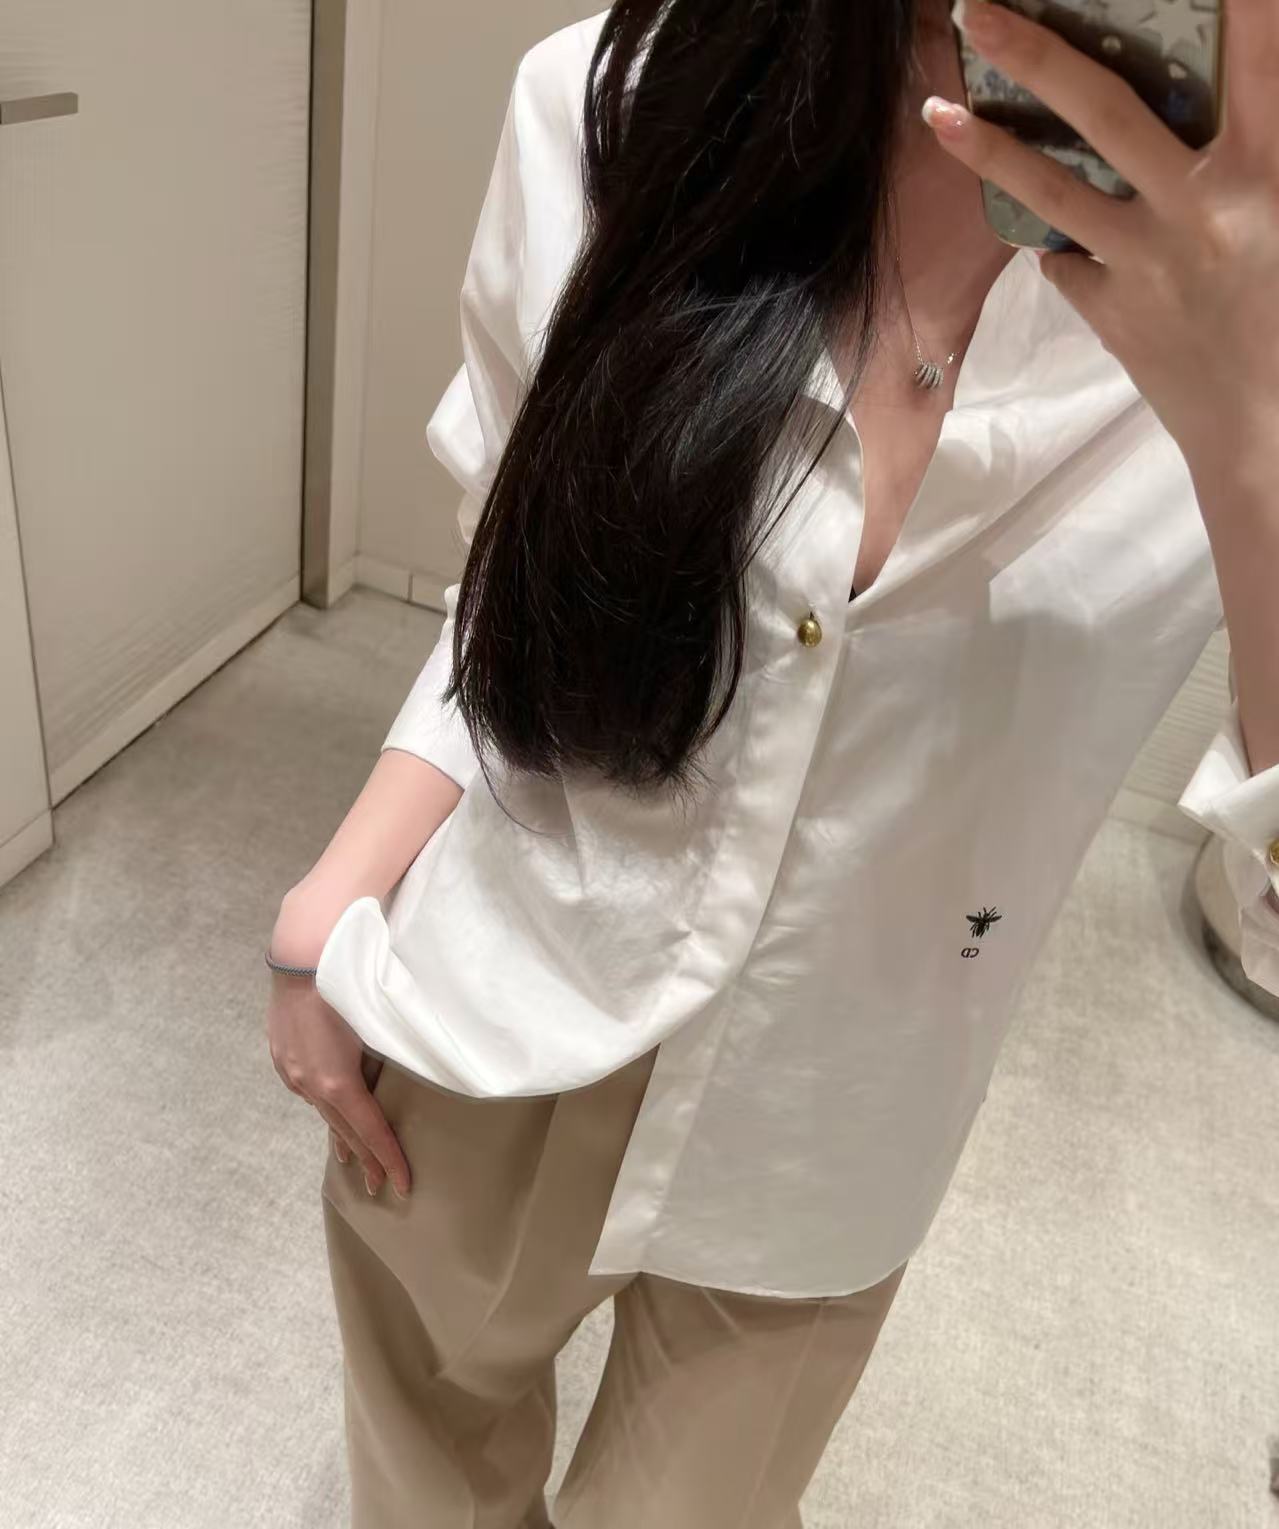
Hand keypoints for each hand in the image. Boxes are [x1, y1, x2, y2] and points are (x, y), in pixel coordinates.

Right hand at [267, 971, 411, 1197]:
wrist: (303, 954)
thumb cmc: (351, 985)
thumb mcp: (377, 1029)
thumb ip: (385, 1065)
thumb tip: (399, 1087)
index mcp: (337, 1082)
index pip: (370, 1132)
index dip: (388, 1159)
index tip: (402, 1185)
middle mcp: (310, 1084)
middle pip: (343, 1130)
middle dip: (364, 1158)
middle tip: (381, 1185)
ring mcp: (291, 1070)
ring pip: (323, 1111)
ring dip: (340, 1135)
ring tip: (352, 1160)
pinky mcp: (281, 1056)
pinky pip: (307, 1089)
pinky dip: (324, 1106)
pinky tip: (328, 1110)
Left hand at [923, 0, 1278, 474]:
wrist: (1269, 435)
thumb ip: (1261, 157)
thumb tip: (1247, 118)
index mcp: (1265, 172)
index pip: (1256, 57)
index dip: (1237, 5)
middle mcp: (1196, 206)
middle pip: (1104, 109)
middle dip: (1036, 53)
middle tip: (976, 10)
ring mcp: (1143, 261)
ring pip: (1052, 190)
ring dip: (990, 150)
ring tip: (936, 112)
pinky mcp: (1111, 312)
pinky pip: (1068, 262)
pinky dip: (1063, 244)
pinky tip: (1054, 237)